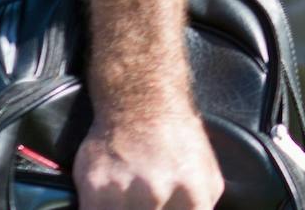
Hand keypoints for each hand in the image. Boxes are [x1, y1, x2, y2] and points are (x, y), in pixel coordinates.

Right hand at [75, 109, 223, 209]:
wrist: (141, 104)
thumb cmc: (178, 141)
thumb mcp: (208, 176)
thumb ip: (202, 208)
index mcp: (193, 197)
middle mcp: (158, 197)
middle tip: (145, 205)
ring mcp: (125, 195)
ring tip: (130, 204)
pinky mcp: (95, 191)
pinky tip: (108, 206)